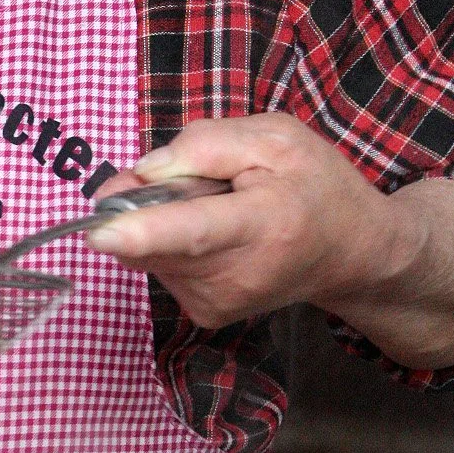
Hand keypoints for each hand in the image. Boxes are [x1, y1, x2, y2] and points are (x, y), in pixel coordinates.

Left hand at [87, 114, 453, 367]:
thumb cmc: (317, 188)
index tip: (100, 233)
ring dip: (165, 218)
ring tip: (220, 208)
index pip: (194, 232)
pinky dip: (172, 241)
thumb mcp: (276, 138)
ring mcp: (216, 302)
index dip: (143, 230)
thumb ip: (206, 144)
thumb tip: (145, 171)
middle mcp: (234, 275)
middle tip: (199, 179)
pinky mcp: (204, 314)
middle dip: (150, 197)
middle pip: (152, 236)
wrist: (352, 254)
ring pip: (147, 248)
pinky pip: (157, 263)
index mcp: (262, 223)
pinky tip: (215, 233)